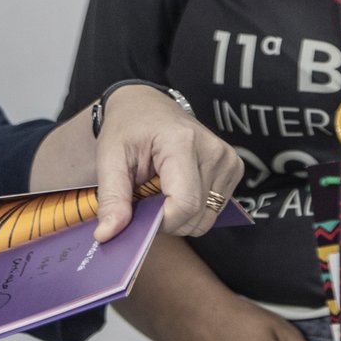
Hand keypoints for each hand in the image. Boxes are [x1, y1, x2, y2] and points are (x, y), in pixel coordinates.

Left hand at [93, 84, 243, 241]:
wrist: (146, 103)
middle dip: (167, 219)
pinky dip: (193, 207)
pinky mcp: (233, 167)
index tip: (139, 212)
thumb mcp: (109, 158)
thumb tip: (107, 236)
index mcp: (183, 142)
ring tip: (161, 189)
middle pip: (197, 216)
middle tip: (146, 197)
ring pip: (207, 218)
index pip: (184, 205)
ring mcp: (228, 159)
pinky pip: (214, 209)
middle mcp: (213, 150)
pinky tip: (177, 185)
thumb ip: (111, 198)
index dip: (160, 221)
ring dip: (180, 215)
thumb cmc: (126, 128)